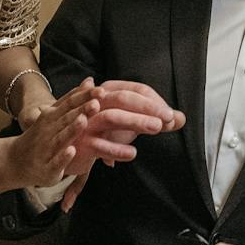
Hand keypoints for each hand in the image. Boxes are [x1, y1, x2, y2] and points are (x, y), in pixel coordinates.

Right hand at [8, 80, 96, 190]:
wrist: (14, 161)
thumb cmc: (41, 136)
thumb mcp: (54, 116)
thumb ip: (72, 100)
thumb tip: (90, 80)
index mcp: (51, 117)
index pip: (69, 103)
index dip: (84, 97)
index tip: (101, 90)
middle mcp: (48, 131)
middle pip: (66, 119)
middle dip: (81, 111)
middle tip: (96, 103)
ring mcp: (46, 150)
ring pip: (60, 139)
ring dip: (72, 130)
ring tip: (83, 121)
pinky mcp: (47, 169)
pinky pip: (55, 162)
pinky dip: (63, 157)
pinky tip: (72, 151)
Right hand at [56, 79, 185, 209]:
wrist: (62, 145)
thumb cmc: (100, 131)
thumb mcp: (128, 124)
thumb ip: (153, 119)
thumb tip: (181, 118)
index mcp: (108, 93)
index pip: (135, 90)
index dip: (154, 101)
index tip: (171, 116)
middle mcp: (96, 103)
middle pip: (124, 98)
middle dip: (147, 108)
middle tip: (168, 119)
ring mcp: (86, 122)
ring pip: (112, 117)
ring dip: (135, 121)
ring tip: (157, 128)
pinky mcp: (80, 142)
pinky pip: (99, 144)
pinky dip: (115, 149)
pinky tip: (132, 154)